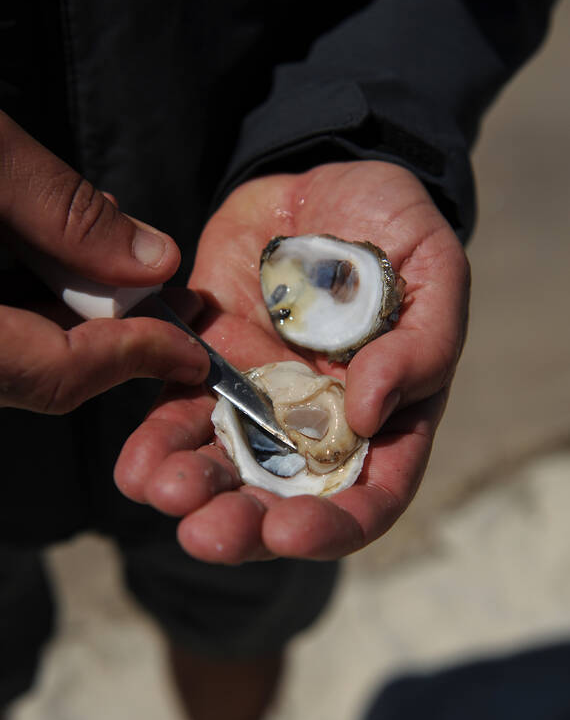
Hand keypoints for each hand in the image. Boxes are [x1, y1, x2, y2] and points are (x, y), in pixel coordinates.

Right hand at [0, 112, 208, 411]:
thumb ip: (66, 214)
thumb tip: (156, 260)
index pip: (58, 374)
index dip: (134, 359)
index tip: (191, 350)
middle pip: (44, 371)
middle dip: (116, 337)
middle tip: (168, 300)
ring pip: (23, 350)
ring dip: (78, 313)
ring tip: (122, 266)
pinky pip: (1, 326)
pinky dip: (35, 296)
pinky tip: (60, 250)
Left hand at [115, 161, 469, 561]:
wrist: (332, 187)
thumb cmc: (400, 237)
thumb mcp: (435, 280)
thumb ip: (418, 349)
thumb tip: (367, 415)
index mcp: (385, 420)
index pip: (368, 497)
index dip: (332, 527)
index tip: (290, 532)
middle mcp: (317, 425)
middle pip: (282, 498)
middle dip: (242, 524)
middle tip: (205, 532)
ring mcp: (259, 398)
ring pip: (223, 464)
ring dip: (190, 489)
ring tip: (162, 493)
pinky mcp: (208, 364)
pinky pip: (178, 411)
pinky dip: (155, 442)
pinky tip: (137, 464)